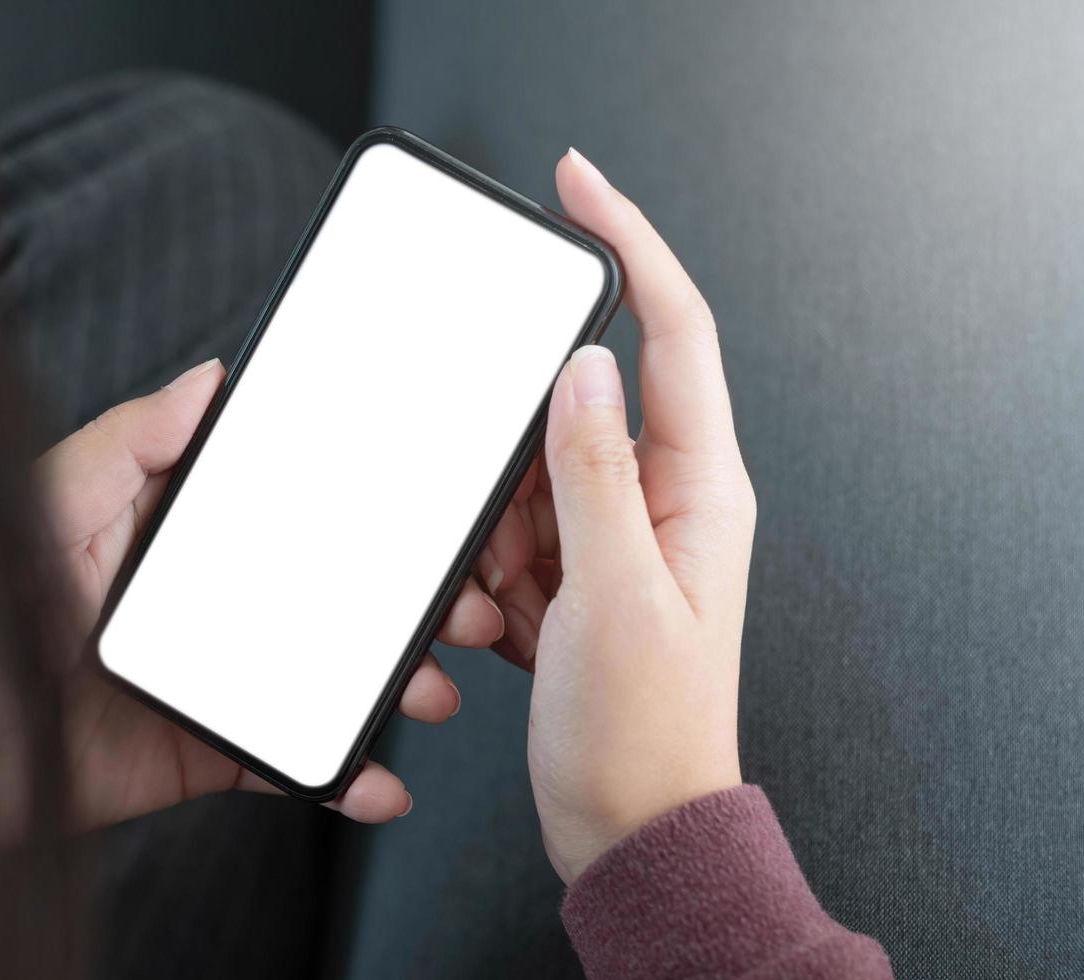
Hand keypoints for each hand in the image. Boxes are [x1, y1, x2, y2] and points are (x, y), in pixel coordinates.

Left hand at [36, 359, 506, 827]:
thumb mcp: (58, 496)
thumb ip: (132, 439)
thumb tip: (209, 378)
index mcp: (187, 533)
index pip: (295, 514)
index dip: (369, 516)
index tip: (430, 515)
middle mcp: (216, 602)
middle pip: (335, 595)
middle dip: (411, 604)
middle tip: (465, 608)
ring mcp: (221, 678)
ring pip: (332, 677)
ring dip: (398, 685)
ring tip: (437, 688)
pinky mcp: (209, 751)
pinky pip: (290, 764)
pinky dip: (345, 779)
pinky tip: (383, 783)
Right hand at [486, 149, 755, 882]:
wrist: (627, 826)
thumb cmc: (640, 733)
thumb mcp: (611, 595)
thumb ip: (594, 472)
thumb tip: (583, 369)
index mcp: (699, 489)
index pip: (673, 331)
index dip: (630, 243)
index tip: (578, 185)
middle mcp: (663, 498)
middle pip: (573, 407)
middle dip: (516, 457)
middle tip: (512, 538)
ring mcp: (613, 534)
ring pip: (529, 473)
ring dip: (499, 533)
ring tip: (514, 608)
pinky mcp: (574, 570)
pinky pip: (509, 528)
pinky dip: (491, 570)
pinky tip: (508, 626)